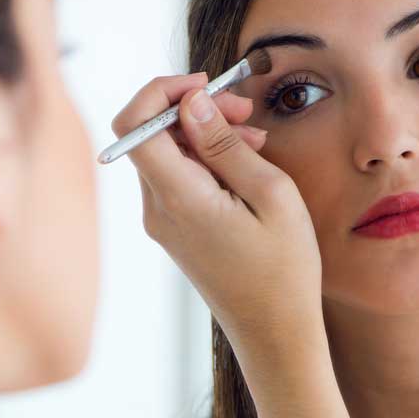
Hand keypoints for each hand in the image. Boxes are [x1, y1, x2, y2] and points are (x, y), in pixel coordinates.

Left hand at [112, 74, 323, 369]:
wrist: (274, 332)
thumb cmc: (284, 268)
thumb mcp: (271, 194)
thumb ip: (226, 145)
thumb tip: (192, 103)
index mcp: (178, 197)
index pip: (134, 124)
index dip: (162, 90)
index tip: (205, 84)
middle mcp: (157, 209)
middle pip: (151, 133)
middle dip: (194, 107)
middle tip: (244, 108)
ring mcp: (162, 221)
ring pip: (167, 153)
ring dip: (204, 133)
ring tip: (255, 136)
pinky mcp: (174, 229)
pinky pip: (178, 177)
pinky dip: (206, 159)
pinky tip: (244, 163)